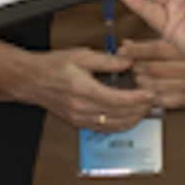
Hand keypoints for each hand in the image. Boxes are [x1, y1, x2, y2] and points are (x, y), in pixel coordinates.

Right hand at [25, 46, 155, 131]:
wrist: (30, 80)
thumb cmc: (52, 67)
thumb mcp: (81, 55)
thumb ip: (107, 60)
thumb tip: (128, 60)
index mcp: (83, 90)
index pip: (118, 100)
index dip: (138, 98)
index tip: (151, 93)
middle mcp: (81, 108)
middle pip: (120, 115)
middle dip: (141, 108)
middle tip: (153, 99)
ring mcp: (80, 118)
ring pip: (115, 125)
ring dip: (134, 119)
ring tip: (145, 107)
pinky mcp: (79, 123)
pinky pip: (105, 129)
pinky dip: (121, 124)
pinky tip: (130, 116)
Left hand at [122, 38, 184, 109]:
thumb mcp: (176, 44)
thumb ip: (151, 45)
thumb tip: (126, 45)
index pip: (156, 50)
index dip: (136, 51)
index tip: (124, 51)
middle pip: (153, 68)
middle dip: (137, 68)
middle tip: (132, 66)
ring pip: (155, 85)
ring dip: (142, 83)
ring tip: (140, 78)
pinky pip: (165, 100)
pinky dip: (153, 96)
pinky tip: (150, 91)